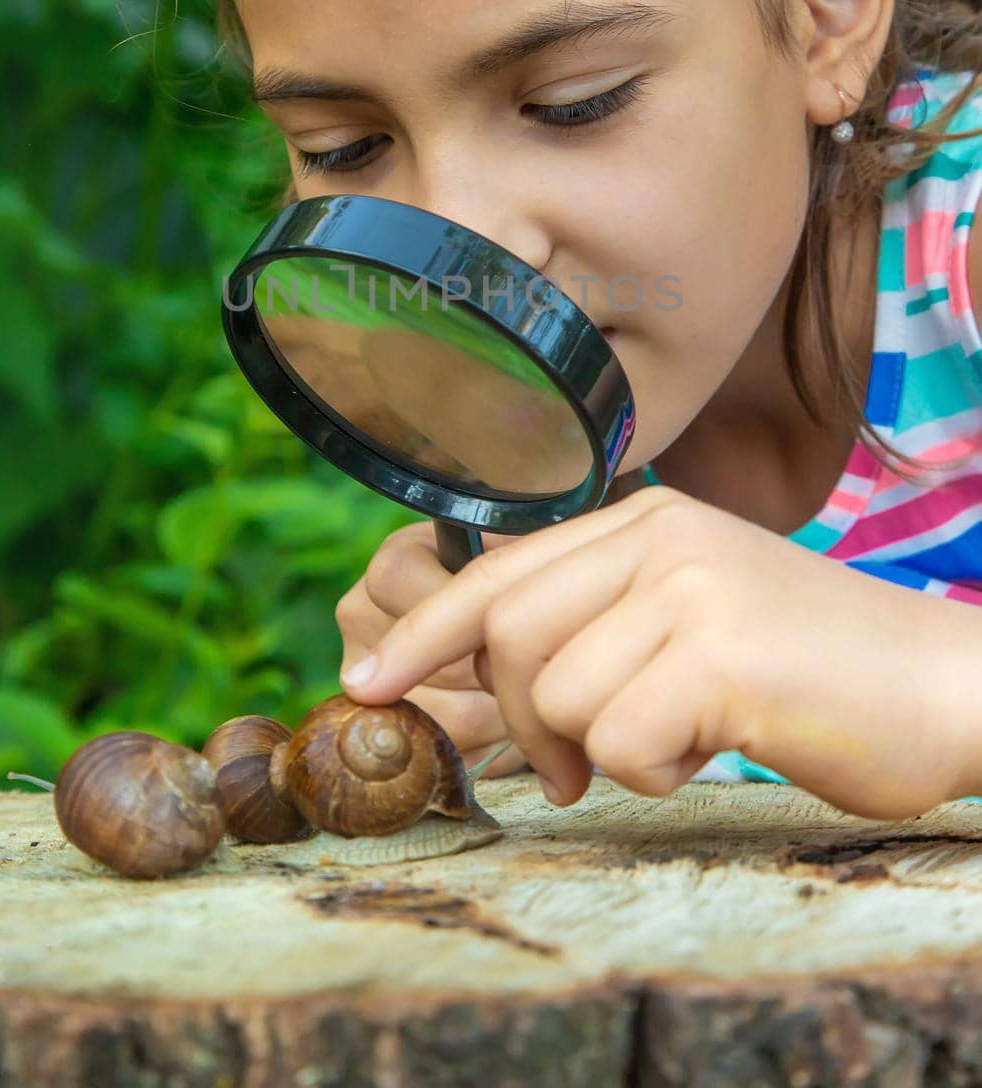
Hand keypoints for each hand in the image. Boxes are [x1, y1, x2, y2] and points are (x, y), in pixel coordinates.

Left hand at [339, 486, 966, 819]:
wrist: (944, 683)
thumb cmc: (808, 667)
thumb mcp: (689, 611)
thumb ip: (594, 617)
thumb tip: (465, 662)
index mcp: (645, 519)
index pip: (497, 571)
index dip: (421, 632)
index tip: (367, 680)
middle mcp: (659, 537)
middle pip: (508, 634)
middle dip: (520, 720)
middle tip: (572, 767)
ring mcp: (690, 587)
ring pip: (557, 694)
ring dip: (599, 751)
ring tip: (670, 743)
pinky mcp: (721, 652)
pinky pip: (620, 740)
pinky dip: (652, 771)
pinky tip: (712, 746)